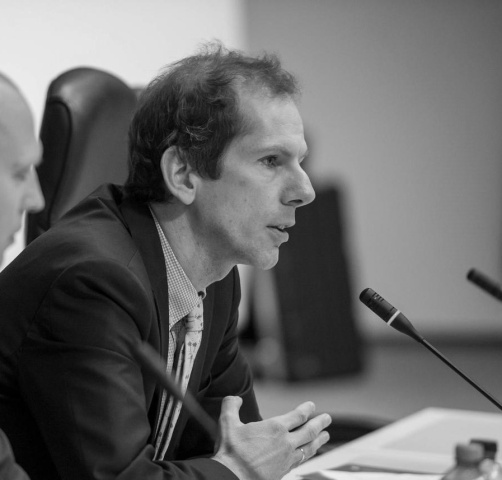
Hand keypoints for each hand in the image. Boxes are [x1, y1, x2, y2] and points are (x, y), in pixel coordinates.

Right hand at [212, 396, 330, 479]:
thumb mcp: (227, 423)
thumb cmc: (231, 452)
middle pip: (309, 430)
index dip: (307, 409)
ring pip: (309, 447)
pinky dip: (308, 454)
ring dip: (319, 440)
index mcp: (275, 428)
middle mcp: (285, 442)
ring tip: (325, 436)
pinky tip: (308, 453)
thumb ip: (231, 406)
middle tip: (327, 419)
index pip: (298, 415)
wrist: (232, 478)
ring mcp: (287, 458)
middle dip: (320, 423)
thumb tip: (234, 399)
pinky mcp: (284, 470)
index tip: (312, 406)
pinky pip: (301, 460)